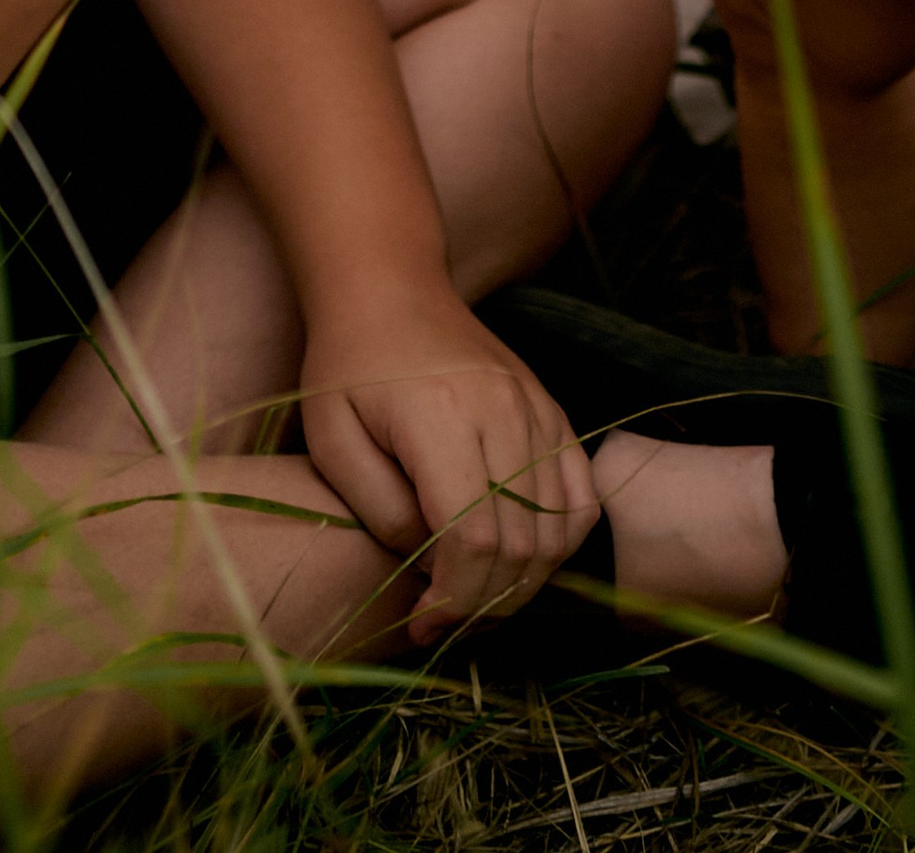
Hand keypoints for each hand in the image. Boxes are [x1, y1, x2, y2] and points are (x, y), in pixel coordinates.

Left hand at [297, 287, 598, 643]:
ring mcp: (537, 407)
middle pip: (521, 544)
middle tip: (443, 625)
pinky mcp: (552, 409)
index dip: (454, 599)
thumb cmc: (347, 367)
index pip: (473, 538)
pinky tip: (519, 561)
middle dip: (484, 605)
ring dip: (522, 585)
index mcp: (443, 417)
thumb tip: (432, 567)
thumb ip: (381, 512)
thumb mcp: (333, 441)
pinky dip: (561, 544)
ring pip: (558, 530)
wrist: (389, 289)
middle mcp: (503, 410)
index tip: (422, 625)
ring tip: (476, 599)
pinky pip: (581, 496)